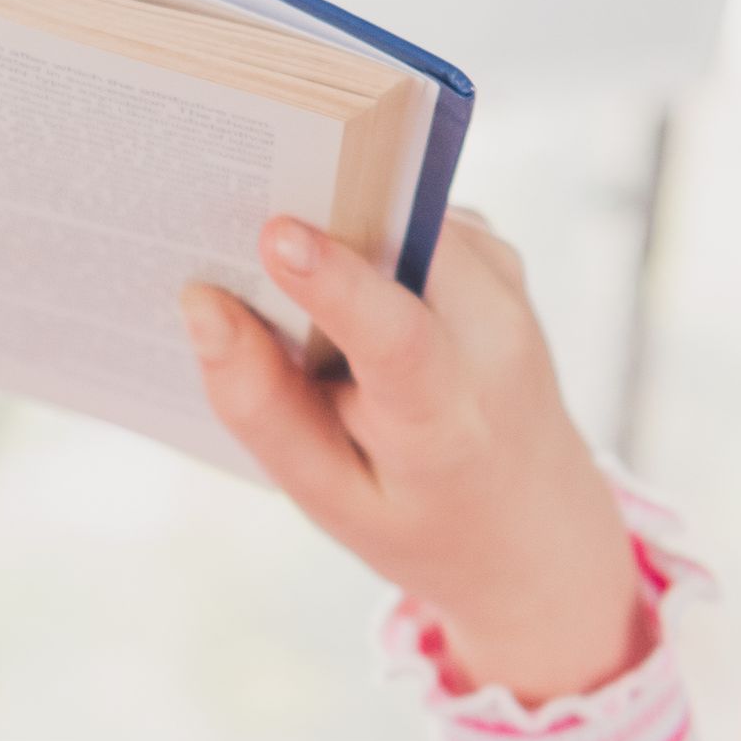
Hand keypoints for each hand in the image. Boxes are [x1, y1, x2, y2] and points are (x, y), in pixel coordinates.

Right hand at [181, 211, 650, 703]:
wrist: (538, 527)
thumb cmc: (420, 518)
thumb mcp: (329, 495)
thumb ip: (263, 408)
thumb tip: (202, 304)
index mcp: (447, 420)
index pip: (398, 338)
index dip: (335, 281)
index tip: (273, 235)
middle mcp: (495, 337)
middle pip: (393, 245)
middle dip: (312, 214)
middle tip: (228, 217)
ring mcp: (506, 284)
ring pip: (396, 219)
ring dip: (336, 234)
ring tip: (291, 281)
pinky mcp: (499, 255)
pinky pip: (412, 221)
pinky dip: (366, 242)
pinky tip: (347, 291)